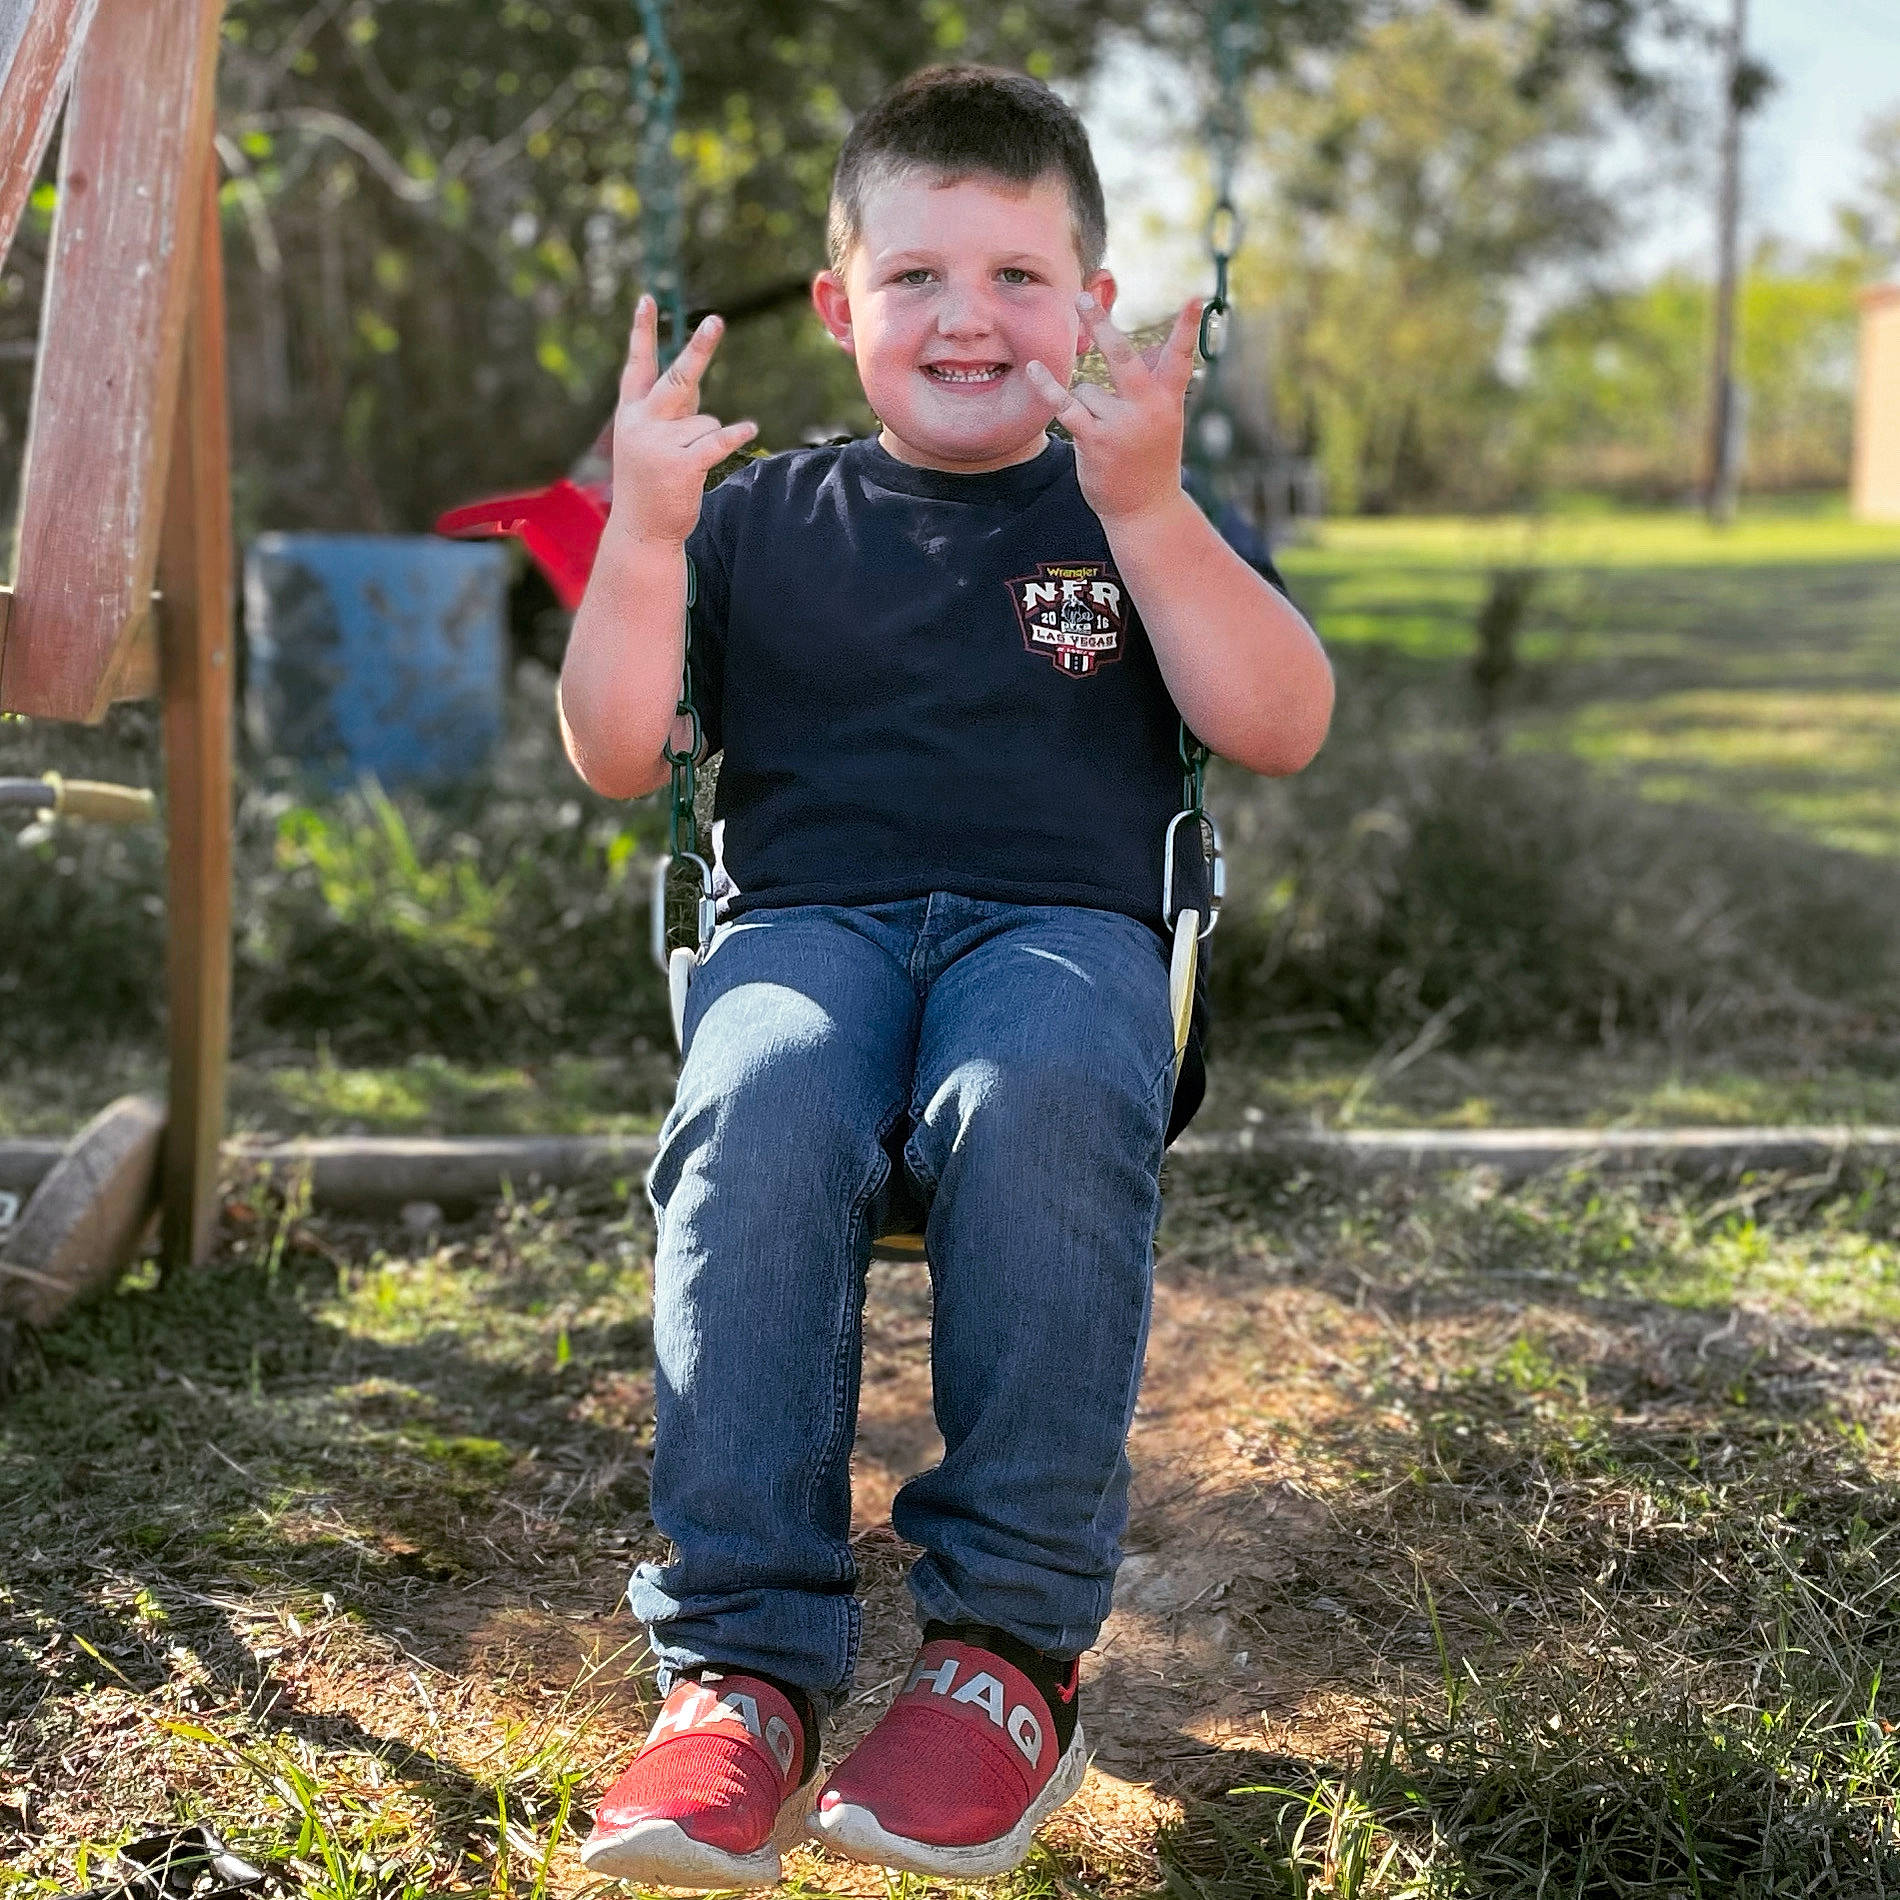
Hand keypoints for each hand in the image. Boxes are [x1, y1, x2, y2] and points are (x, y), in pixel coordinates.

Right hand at [608, 296, 758, 546]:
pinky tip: (749, 429)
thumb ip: (672, 410)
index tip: (647, 299)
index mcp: (631, 414)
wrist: (641, 531)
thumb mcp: (650, 441)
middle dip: (699, 349)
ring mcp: (660, 444)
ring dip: (707, 441)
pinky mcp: (682, 465)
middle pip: (678, 378)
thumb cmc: (650, 483)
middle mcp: (642, 424)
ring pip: (706, 421)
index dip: (642, 332)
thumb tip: (696, 376)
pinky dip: (734, 435)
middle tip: (717, 320)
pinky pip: (718, 440)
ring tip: (688, 466)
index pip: (637, 366)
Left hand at [1024, 296, 1199, 525]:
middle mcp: (1147, 408)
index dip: (1187, 328)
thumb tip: (1139, 348)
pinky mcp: (1095, 441)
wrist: (1146, 510)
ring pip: (1087, 391)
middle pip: (1121, 356)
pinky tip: (1033, 370)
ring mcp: (1121, 425)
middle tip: (1082, 297)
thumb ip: (1152, 385)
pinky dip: (1049, 388)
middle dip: (1101, 326)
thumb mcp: (1163, 420)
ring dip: (1088, 409)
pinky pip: (1066, 405)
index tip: (1195, 298)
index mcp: (1168, 400)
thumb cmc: (1152, 458)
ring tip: (1106, 437)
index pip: (1180, 357)